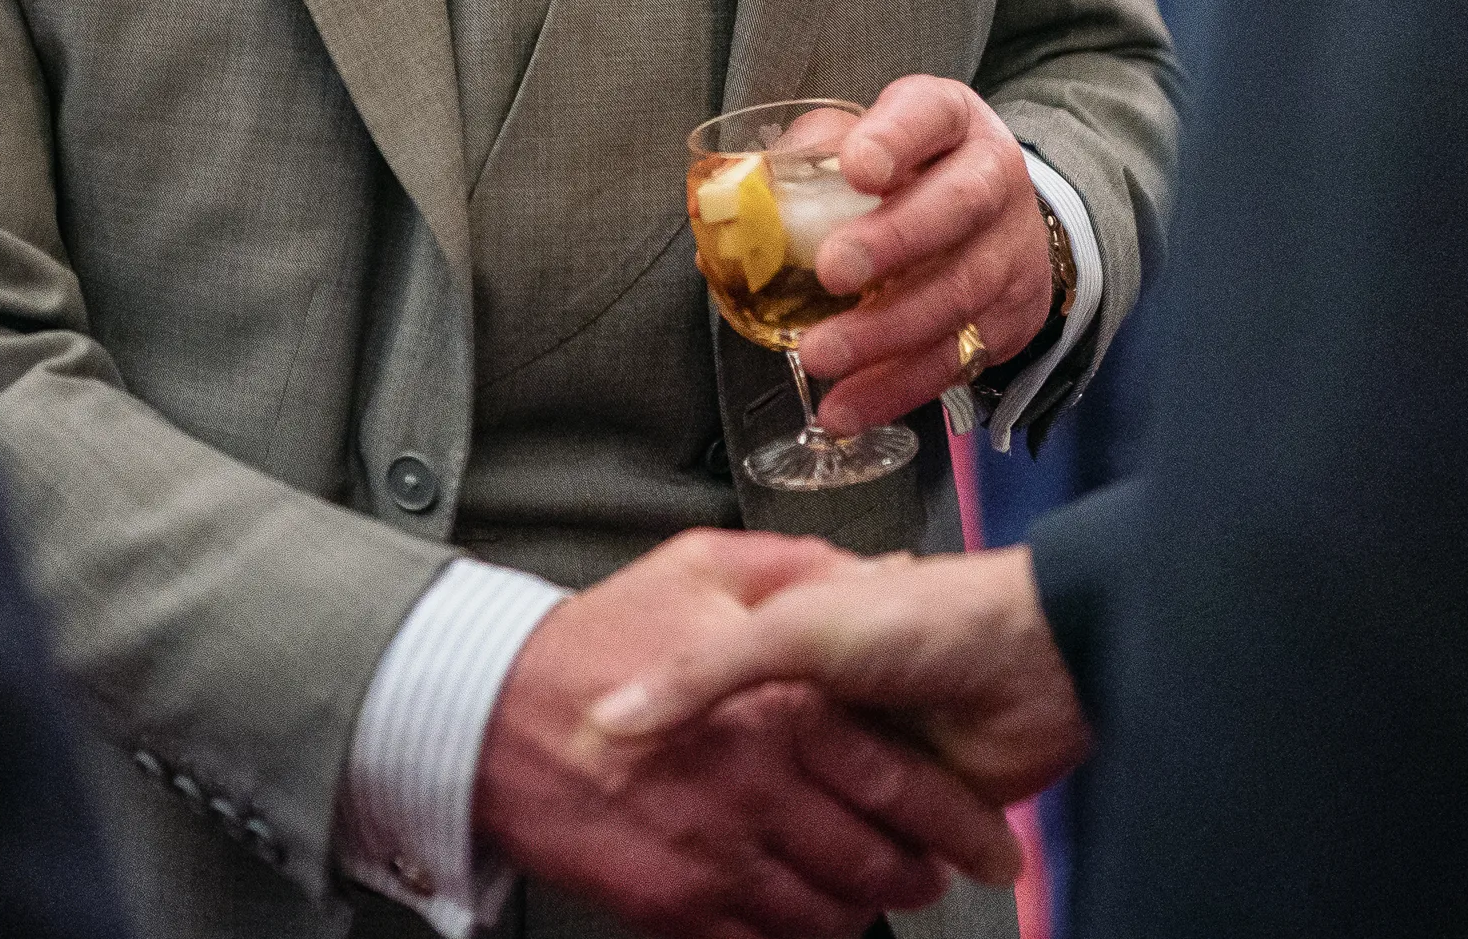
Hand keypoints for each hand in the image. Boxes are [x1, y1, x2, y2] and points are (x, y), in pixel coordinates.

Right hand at [477, 531, 1019, 938]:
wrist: (484, 706)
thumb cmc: (598, 633)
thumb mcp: (703, 566)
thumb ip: (799, 569)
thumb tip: (882, 569)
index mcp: (781, 704)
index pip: (899, 783)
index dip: (954, 822)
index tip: (983, 840)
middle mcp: (758, 785)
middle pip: (876, 861)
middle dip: (920, 876)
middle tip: (936, 875)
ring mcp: (716, 852)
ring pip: (826, 913)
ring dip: (863, 912)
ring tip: (875, 897)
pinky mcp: (673, 904)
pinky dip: (794, 938)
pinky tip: (801, 916)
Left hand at [789, 77, 1055, 438]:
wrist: (1000, 219)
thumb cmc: (911, 173)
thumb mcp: (869, 141)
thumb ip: (810, 157)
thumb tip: (735, 203)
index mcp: (951, 121)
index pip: (931, 115)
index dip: (897, 139)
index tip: (858, 166)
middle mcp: (994, 178)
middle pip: (958, 206)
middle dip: (895, 241)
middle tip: (832, 271)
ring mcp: (1010, 251)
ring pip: (959, 293)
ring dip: (886, 332)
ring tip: (820, 355)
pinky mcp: (1010, 319)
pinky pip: (957, 359)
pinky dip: (898, 388)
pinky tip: (847, 407)